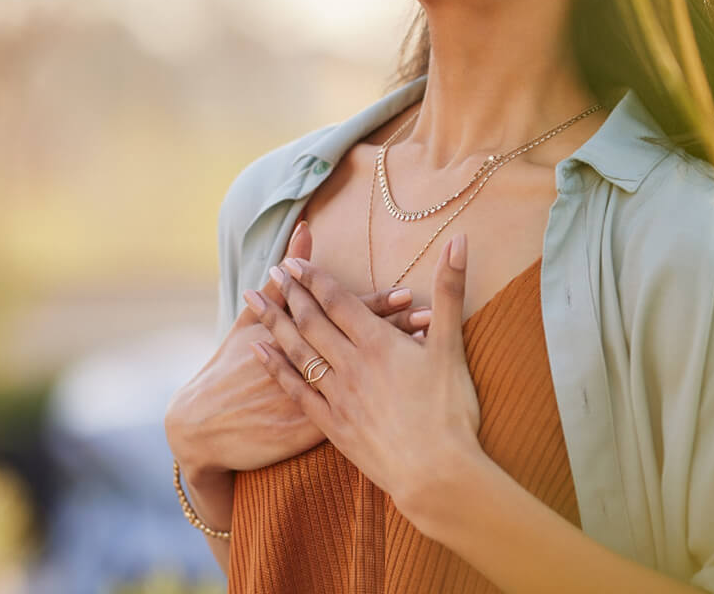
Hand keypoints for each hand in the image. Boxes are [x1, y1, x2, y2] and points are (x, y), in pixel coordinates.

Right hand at [164, 220, 431, 477]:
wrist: (203, 427)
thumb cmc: (228, 370)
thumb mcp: (250, 324)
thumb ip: (282, 281)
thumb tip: (304, 230)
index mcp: (296, 339)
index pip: (343, 317)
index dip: (376, 306)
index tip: (406, 292)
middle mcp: (309, 368)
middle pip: (359, 347)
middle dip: (396, 332)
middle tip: (431, 316)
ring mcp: (313, 402)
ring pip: (364, 380)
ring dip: (397, 365)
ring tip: (429, 350)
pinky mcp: (312, 433)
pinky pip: (354, 417)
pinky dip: (380, 404)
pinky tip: (409, 399)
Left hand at [249, 230, 485, 525]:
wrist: (436, 475)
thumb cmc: (450, 411)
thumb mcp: (452, 346)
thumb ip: (450, 290)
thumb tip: (459, 239)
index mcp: (378, 344)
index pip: (339, 302)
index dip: (316, 279)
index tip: (294, 261)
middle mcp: (351, 365)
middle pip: (313, 323)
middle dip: (291, 294)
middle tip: (271, 272)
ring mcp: (338, 397)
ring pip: (298, 352)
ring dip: (275, 323)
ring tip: (254, 301)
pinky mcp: (333, 427)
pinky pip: (295, 390)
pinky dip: (275, 368)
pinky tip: (259, 353)